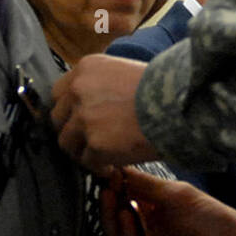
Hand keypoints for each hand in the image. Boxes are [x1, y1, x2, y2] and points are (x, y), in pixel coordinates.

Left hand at [51, 54, 158, 173]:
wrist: (177, 106)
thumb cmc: (161, 88)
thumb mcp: (123, 71)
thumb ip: (99, 85)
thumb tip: (89, 104)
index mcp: (85, 69)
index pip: (59, 93)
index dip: (68, 109)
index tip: (77, 119)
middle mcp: (78, 91)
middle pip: (57, 118)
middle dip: (71, 131)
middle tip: (89, 140)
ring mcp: (83, 119)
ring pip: (66, 143)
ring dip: (82, 151)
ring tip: (102, 155)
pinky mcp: (94, 145)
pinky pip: (87, 162)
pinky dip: (99, 166)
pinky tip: (114, 163)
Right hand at [100, 167, 235, 235]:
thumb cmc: (210, 218)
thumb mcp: (177, 194)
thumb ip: (147, 184)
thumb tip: (117, 166)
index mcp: (150, 211)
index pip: (123, 198)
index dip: (114, 186)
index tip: (106, 170)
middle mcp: (144, 232)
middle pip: (116, 219)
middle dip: (109, 203)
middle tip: (105, 186)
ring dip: (115, 219)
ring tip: (114, 200)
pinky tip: (129, 219)